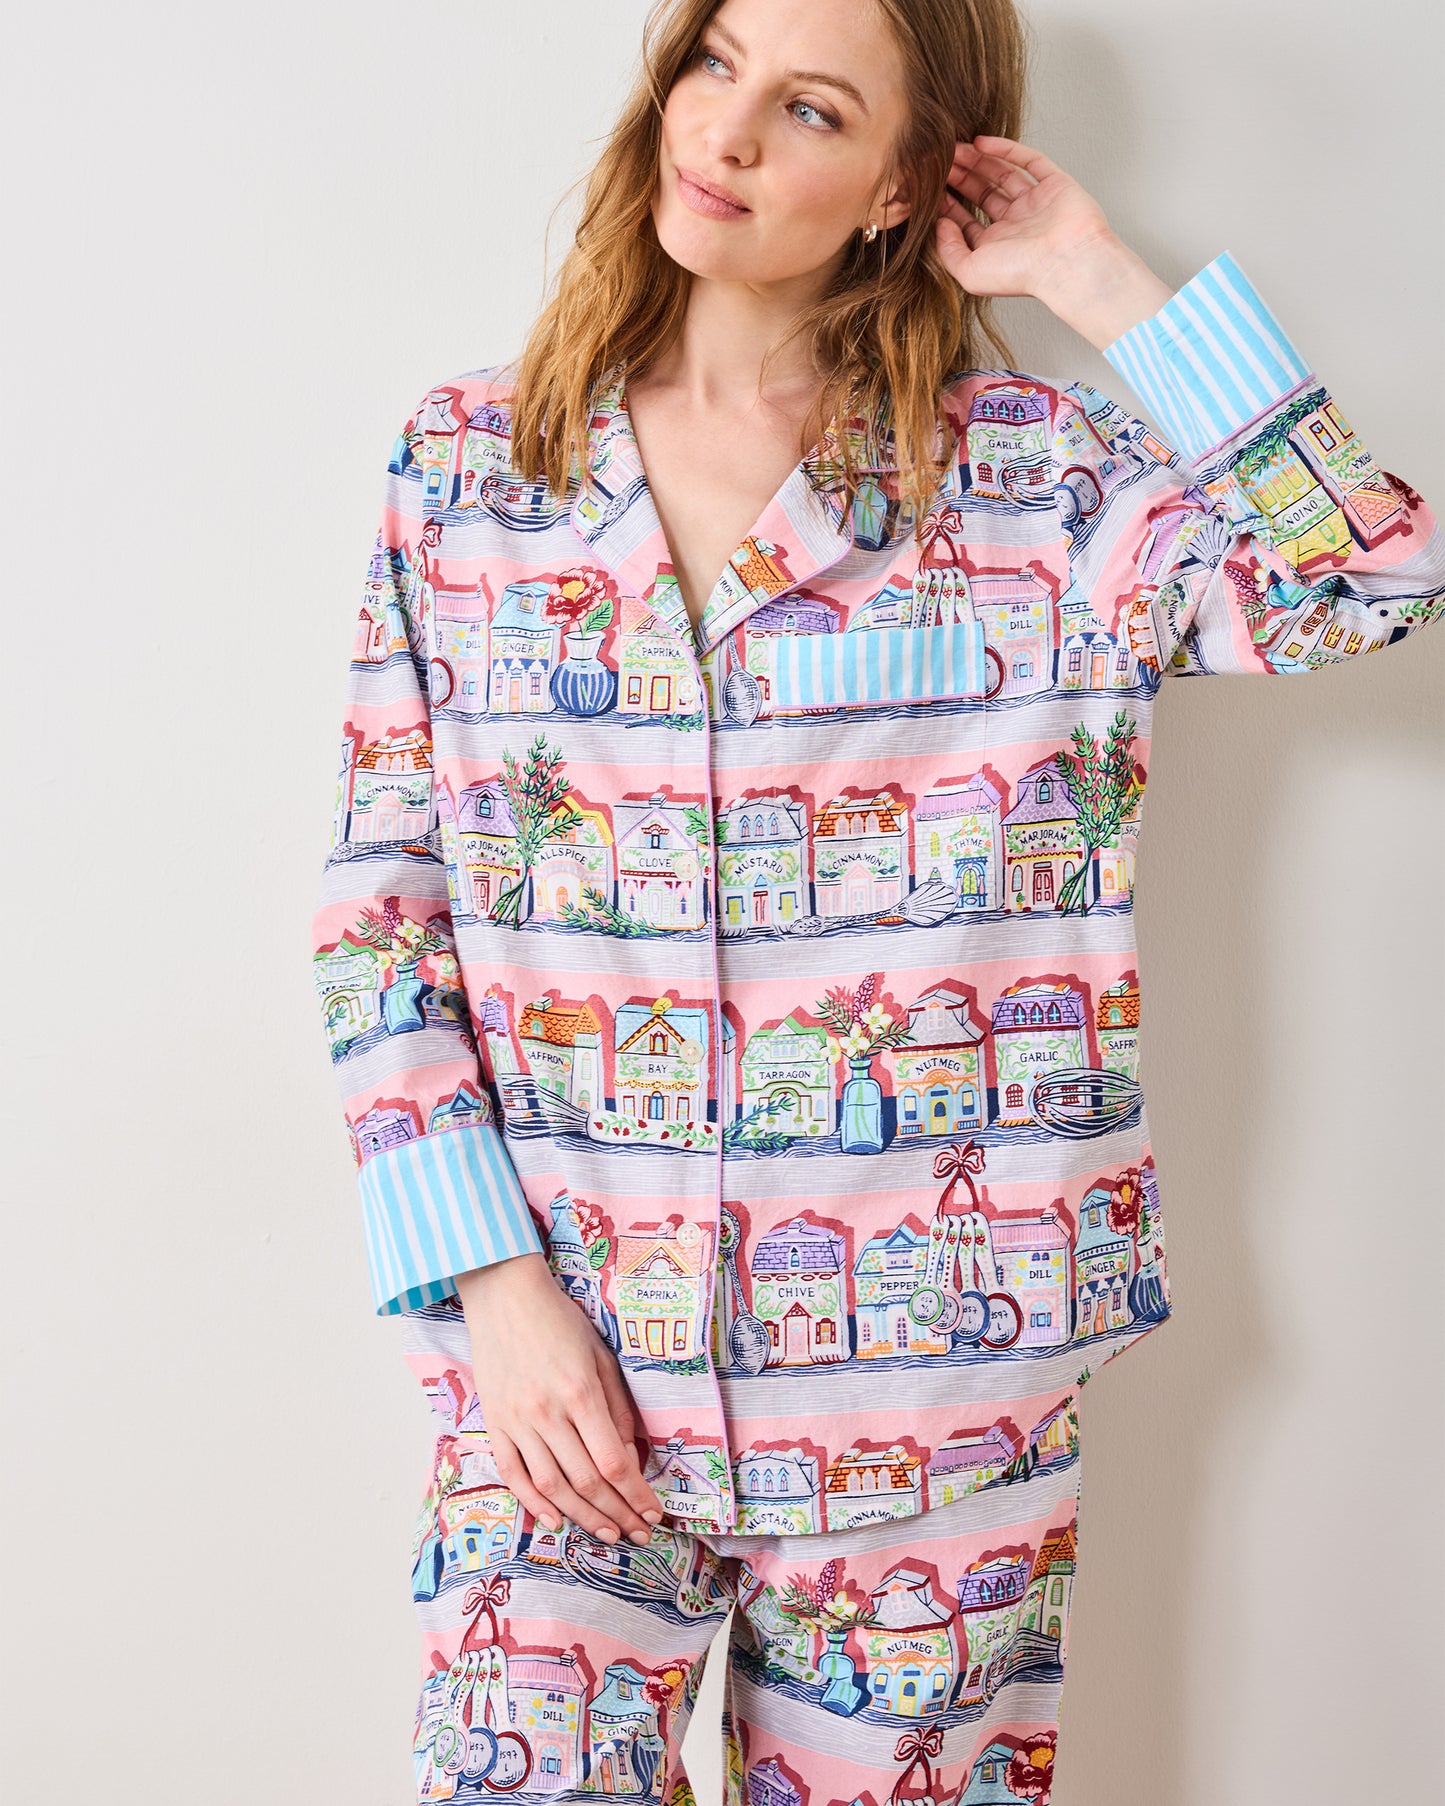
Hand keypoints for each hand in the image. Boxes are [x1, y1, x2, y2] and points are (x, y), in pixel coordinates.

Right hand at [455, 1252, 664, 1544]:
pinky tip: (554, 1520)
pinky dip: (532, 1502)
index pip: (613, 1462)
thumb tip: (629, 1458)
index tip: (652, 1513)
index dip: (635, 1495)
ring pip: (551, 1486)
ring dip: (582, 1517)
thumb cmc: (560, 1321)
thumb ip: (617, 1409)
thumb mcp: (601, 1357)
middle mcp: (547, 1413)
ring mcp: (517, 1421)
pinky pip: (512, 1473)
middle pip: (586, 1481)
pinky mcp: (494, 1422)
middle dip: (616, 1514)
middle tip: (637, 1534)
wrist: (505, 1296)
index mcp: (580, 1394)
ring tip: (606, 1535)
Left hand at [935, 135, 1173, 350]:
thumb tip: (940, 225)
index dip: (947, 203)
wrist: (1067, 262)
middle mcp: (1017, 226)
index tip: (927, 187)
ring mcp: (1036, 203)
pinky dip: (1006, 149)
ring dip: (978, 161)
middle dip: (960, 177)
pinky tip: (982, 142)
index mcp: (998, 247)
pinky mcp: (1055, 184)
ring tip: (954, 148)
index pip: (967, 221)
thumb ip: (949, 250)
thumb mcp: (970, 271)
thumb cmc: (1022, 274)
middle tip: (939, 160)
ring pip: (1002, 175)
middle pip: (982, 194)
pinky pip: (1029, 160)